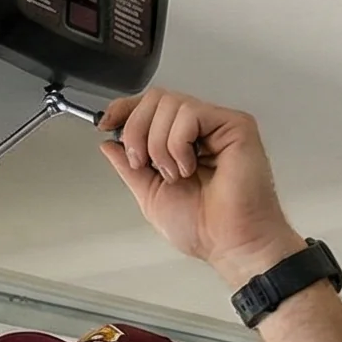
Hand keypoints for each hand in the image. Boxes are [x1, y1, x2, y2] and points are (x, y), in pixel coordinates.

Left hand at [97, 89, 306, 286]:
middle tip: (142, 163)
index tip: (105, 123)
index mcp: (181, 143)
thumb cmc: (203, 227)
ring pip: (170, 104)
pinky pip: (190, 113)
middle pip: (156, 98)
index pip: (149, 107)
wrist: (228, 243)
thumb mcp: (149, 194)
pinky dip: (178, 143)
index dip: (125, 109)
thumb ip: (128, 166)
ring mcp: (217, 125)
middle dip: (137, 130)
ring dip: (159, 144)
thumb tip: (109, 143)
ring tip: (174, 173)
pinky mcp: (235, 125)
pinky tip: (189, 166)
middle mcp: (200, 130)